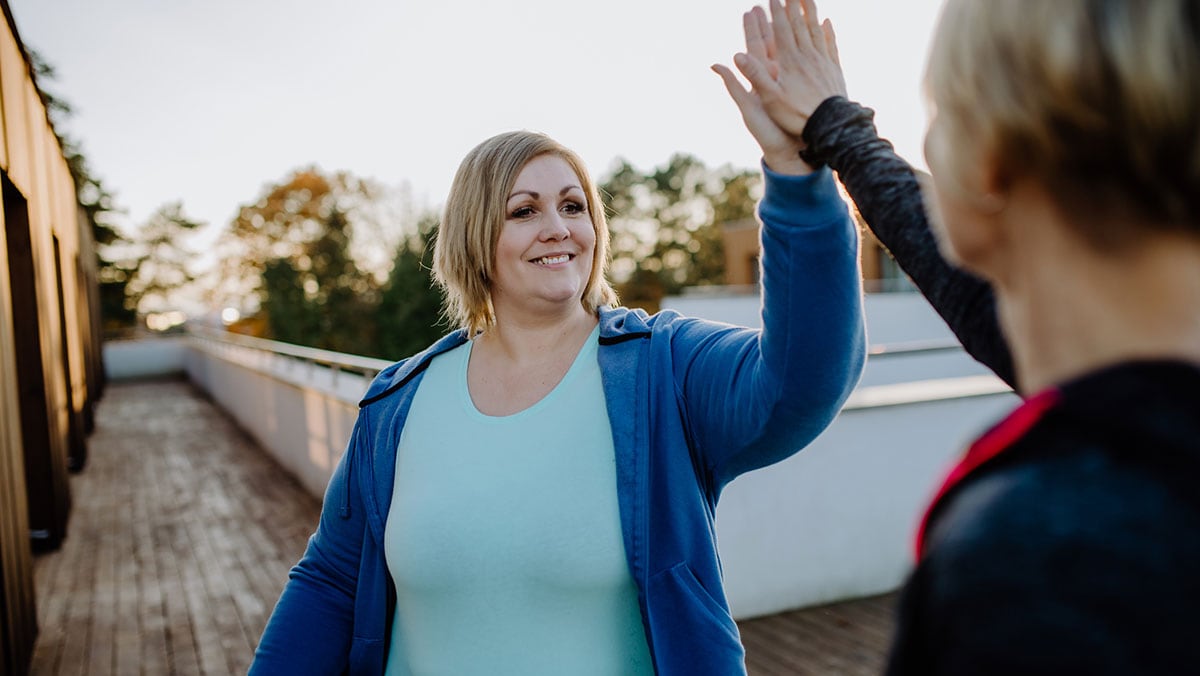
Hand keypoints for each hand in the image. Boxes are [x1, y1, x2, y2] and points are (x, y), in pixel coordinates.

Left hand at [712, 8, 808, 174]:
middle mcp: (774, 79)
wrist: (791, 152)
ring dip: (791, 30)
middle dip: (771, 23)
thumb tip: (714, 64)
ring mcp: (791, 82)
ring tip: (792, 10)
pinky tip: (818, 32)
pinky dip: (812, 46)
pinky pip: (809, 61)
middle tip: (769, 2)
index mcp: (759, 80)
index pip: (755, 48)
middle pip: (773, 44)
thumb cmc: (767, 134)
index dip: (753, 29)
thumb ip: (733, 85)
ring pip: (791, 50)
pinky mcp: (805, 88)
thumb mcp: (748, 107)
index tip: (751, 10)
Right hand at [735, 0, 846, 138]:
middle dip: (793, 5)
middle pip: (799, 24)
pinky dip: (828, 31)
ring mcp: (822, 61)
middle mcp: (807, 56)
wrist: (829, 126)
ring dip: (810, 11)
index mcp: (789, 61)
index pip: (781, 30)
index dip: (776, 12)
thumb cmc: (796, 115)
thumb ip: (754, 75)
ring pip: (815, 30)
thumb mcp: (769, 98)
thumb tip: (737, 55)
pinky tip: (826, 22)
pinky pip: (831, 44)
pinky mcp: (834, 69)